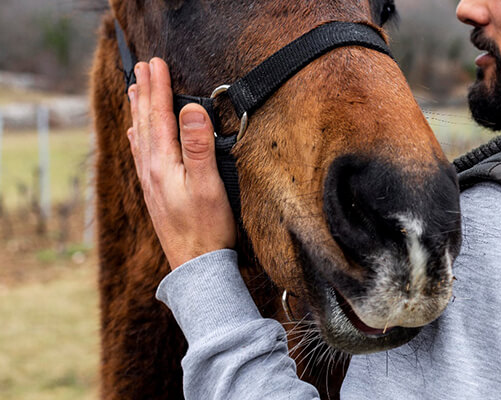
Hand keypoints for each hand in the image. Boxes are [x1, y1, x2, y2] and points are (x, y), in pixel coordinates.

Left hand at [127, 58, 235, 269]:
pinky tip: (135, 135)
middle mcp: (150, 170)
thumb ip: (198, 146)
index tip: (157, 62)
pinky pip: (140, 154)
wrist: (196, 267)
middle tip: (141, 66)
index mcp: (162, 163)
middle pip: (144, 122)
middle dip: (144, 92)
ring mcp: (150, 182)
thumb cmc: (207, 228)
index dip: (159, 88)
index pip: (159, 116)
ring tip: (134, 90)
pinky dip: (137, 136)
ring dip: (138, 110)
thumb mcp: (209, 185)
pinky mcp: (155, 193)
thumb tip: (190, 109)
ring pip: (139, 136)